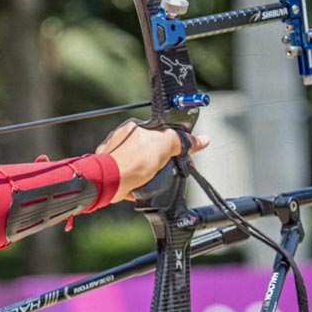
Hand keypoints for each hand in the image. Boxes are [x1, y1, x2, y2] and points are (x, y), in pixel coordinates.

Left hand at [95, 119, 209, 202]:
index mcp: (134, 126)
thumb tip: (202, 140)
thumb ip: (183, 140)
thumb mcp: (165, 144)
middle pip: (150, 148)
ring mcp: (116, 155)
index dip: (172, 142)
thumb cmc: (132, 159)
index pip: (159, 131)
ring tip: (155, 178)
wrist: (110, 180)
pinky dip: (138, 182)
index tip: (181, 153)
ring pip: (141, 163)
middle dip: (161, 159)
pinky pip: (131, 176)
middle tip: (169, 168)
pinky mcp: (112, 171)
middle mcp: (122, 138)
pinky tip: (143, 185)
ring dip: (150, 172)